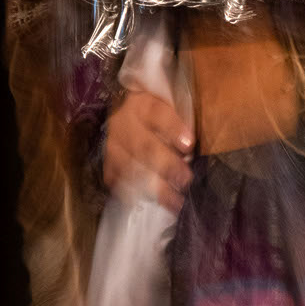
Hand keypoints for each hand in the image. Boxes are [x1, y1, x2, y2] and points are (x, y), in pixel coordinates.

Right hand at [104, 88, 194, 209]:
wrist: (129, 110)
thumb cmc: (160, 112)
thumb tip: (196, 148)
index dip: (173, 129)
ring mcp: (114, 141)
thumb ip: (184, 122)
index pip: (158, 114)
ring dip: (152, 185)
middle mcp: (125, 122)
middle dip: (166, 164)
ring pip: (129, 164)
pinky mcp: (109, 158)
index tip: (189, 145)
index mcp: (144, 104)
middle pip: (144, 144)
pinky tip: (143, 201)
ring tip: (172, 201)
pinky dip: (128, 190)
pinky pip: (115, 176)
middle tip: (184, 180)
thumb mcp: (172, 107)